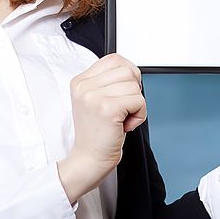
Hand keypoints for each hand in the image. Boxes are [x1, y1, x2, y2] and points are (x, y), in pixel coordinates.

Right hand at [57, 53, 145, 202]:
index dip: (128, 74)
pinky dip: (140, 115)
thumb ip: (107, 82)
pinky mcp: (107, 109)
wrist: (89, 159)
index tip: (124, 92)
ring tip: (123, 118)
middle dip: (134, 90)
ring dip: (137, 105)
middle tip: (124, 108)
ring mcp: (93, 96)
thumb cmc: (97, 133)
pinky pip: (138, 100)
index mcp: (80, 81)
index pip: (114, 59)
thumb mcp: (95, 100)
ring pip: (134, 86)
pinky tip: (126, 125)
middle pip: (127, 70)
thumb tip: (131, 70)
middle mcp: (84, 86)